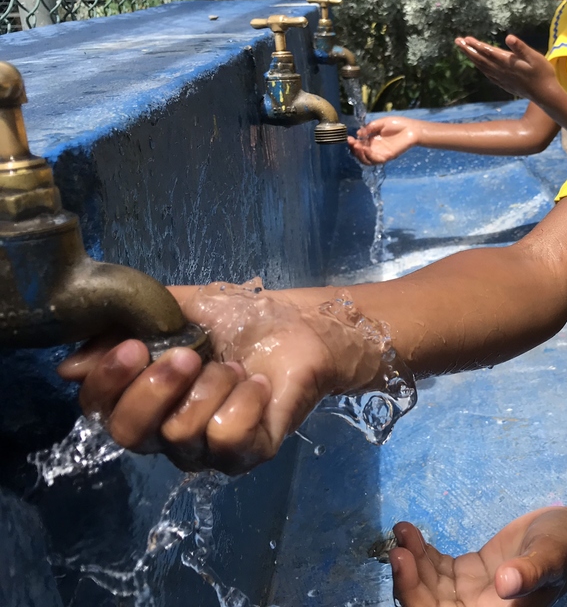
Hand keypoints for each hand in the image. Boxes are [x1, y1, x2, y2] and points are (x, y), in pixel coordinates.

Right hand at [57, 282, 388, 473]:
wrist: (300, 324)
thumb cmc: (237, 318)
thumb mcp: (174, 310)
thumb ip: (123, 330)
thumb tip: (70, 367)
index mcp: (144, 399)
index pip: (100, 411)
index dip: (108, 383)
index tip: (133, 346)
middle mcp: (167, 432)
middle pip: (130, 434)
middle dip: (155, 389)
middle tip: (189, 354)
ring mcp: (207, 449)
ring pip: (182, 434)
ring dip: (212, 387)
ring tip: (235, 365)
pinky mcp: (248, 453)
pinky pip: (228, 440)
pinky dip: (243, 403)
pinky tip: (256, 383)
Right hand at [348, 116, 422, 164]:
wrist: (412, 128)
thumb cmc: (398, 124)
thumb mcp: (380, 123)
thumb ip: (369, 128)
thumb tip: (358, 133)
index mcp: (373, 140)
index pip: (360, 145)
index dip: (353, 143)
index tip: (349, 138)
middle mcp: (375, 148)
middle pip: (361, 155)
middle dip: (354, 150)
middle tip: (352, 142)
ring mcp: (381, 153)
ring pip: (367, 160)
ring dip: (360, 155)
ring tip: (357, 147)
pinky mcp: (388, 156)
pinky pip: (376, 160)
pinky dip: (369, 156)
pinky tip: (365, 149)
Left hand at [389, 507, 566, 606]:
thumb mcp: (550, 555)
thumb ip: (530, 571)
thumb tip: (506, 584)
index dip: (417, 597)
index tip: (404, 563)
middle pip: (428, 605)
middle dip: (408, 580)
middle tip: (398, 547)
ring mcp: (471, 593)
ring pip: (428, 587)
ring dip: (411, 562)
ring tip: (402, 531)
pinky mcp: (468, 574)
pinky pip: (435, 570)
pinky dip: (420, 552)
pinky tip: (410, 531)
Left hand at [456, 35, 558, 104]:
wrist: (545, 95)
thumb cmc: (543, 74)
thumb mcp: (535, 57)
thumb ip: (521, 48)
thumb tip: (509, 37)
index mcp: (508, 62)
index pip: (488, 52)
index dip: (476, 45)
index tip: (465, 39)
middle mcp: (502, 71)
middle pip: (481, 59)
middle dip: (469, 50)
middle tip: (457, 41)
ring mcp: (502, 79)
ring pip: (483, 67)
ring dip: (473, 58)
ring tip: (465, 50)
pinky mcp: (505, 84)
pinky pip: (489, 75)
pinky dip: (481, 68)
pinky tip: (480, 67)